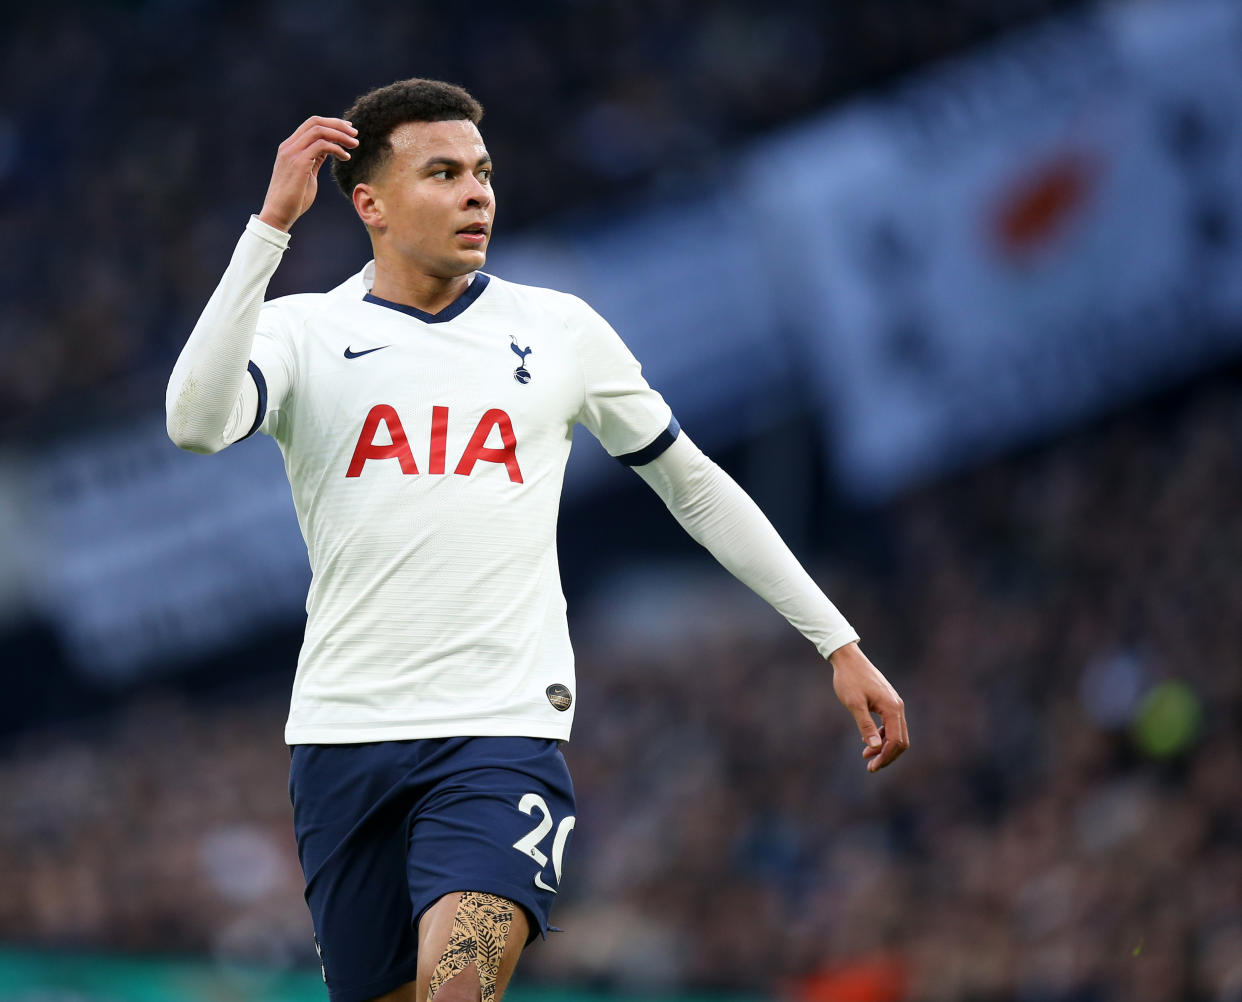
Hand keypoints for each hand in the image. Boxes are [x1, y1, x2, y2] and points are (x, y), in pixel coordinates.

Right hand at [257, 117, 358, 231]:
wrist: (278, 214)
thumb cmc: (294, 199)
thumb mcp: (307, 173)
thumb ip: (314, 159)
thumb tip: (326, 150)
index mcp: (289, 147)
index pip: (311, 124)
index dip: (331, 123)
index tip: (348, 130)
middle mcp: (289, 146)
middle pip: (315, 122)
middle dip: (338, 124)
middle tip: (355, 133)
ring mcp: (292, 153)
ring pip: (319, 131)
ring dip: (340, 135)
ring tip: (355, 144)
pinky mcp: (299, 163)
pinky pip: (321, 146)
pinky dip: (336, 148)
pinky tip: (346, 157)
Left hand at [830, 642, 908, 771]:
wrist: (849, 659)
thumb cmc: (849, 679)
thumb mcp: (854, 704)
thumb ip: (865, 725)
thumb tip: (874, 746)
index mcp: (892, 708)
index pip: (895, 741)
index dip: (885, 757)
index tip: (871, 767)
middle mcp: (898, 707)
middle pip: (900, 740)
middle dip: (887, 755)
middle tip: (870, 767)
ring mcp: (894, 704)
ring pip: (896, 733)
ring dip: (884, 747)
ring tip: (866, 755)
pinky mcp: (888, 702)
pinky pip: (891, 725)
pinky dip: (882, 736)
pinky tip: (867, 739)